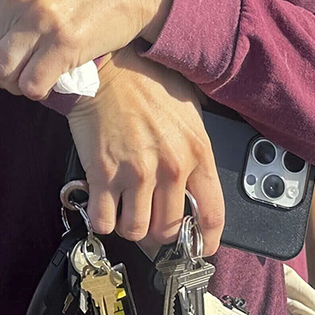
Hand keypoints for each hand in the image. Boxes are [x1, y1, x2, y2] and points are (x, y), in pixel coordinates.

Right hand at [67, 46, 224, 249]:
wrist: (107, 68)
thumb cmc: (146, 83)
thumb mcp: (189, 110)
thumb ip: (197, 148)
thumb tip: (199, 182)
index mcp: (197, 152)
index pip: (212, 214)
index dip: (205, 240)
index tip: (199, 246)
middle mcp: (170, 167)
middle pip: (168, 229)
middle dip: (159, 232)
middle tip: (151, 221)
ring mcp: (135, 172)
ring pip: (136, 230)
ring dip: (130, 226)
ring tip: (126, 211)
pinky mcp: (103, 172)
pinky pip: (104, 219)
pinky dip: (103, 219)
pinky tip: (104, 205)